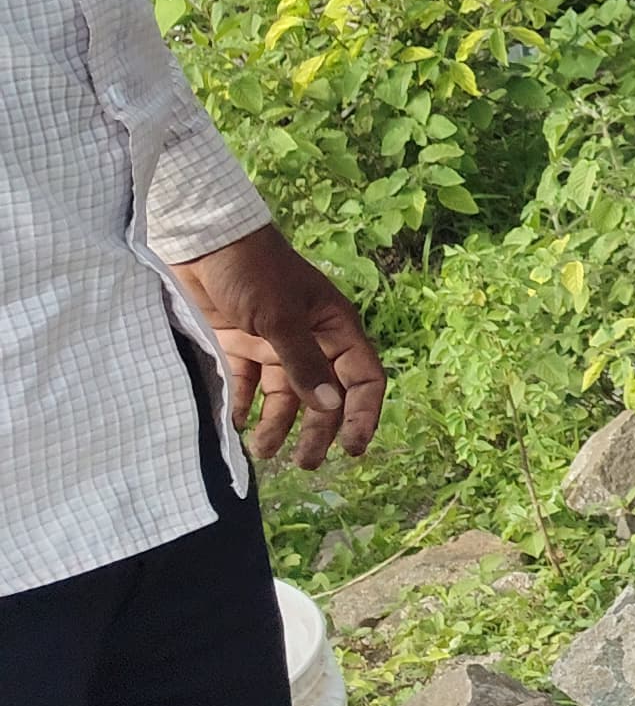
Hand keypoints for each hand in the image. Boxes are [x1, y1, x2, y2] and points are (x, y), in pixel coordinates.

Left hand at [168, 226, 383, 468]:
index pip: (363, 379)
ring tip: (262, 452)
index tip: (351, 448)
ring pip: (285, 396)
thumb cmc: (252, 272)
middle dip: (318, 431)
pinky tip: (236, 425)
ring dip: (278, 425)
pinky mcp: (239, 344)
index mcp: (334, 329)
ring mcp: (273, 344)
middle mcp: (310, 340)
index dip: (362, 414)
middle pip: (324, 396)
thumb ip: (304, 364)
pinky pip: (247, 384)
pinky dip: (243, 405)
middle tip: (304, 463)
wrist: (201, 241)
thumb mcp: (280, 318)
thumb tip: (331, 410)